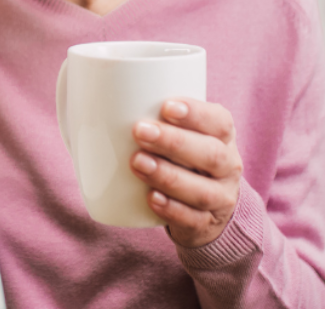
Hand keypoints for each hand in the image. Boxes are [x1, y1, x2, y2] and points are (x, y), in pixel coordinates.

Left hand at [129, 98, 242, 247]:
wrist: (206, 207)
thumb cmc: (183, 157)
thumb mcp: (181, 133)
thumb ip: (155, 117)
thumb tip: (97, 100)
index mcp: (223, 137)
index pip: (220, 122)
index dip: (196, 114)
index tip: (166, 106)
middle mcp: (228, 167)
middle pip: (211, 154)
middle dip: (174, 142)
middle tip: (139, 131)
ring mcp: (220, 198)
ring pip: (202, 191)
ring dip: (167, 176)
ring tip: (137, 163)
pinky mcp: (205, 224)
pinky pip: (192, 219)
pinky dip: (171, 209)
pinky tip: (150, 198)